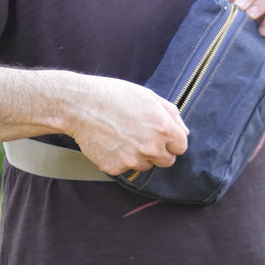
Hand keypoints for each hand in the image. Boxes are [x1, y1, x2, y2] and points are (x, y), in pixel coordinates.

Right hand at [66, 76, 189, 174]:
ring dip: (140, 155)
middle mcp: (151, 147)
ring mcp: (133, 159)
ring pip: (146, 165)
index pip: (181, 147)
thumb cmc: (114, 96)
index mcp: (164, 128)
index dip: (172, 141)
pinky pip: (125, 168)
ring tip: (123, 136)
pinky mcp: (116, 167)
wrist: (80, 105)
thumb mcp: (148, 97)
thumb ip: (171, 115)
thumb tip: (184, 131)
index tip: (162, 136)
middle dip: (159, 151)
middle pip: (166, 161)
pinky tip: (111, 142)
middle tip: (142, 136)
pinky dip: (120, 158)